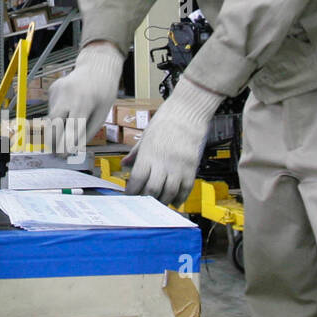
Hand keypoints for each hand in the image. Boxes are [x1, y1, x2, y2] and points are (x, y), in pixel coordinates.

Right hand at [48, 41, 123, 149]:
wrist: (96, 66)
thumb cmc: (104, 92)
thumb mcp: (102, 113)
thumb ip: (88, 130)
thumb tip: (75, 147)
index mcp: (84, 103)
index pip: (71, 129)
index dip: (66, 144)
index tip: (63, 156)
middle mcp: (67, 96)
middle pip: (54, 124)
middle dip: (53, 140)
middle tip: (56, 152)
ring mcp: (57, 91)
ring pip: (52, 117)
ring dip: (56, 127)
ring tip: (66, 129)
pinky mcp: (52, 89)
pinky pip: (52, 108)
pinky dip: (58, 114)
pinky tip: (68, 109)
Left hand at [123, 77, 221, 204]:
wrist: (188, 113)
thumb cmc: (165, 121)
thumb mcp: (146, 136)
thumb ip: (135, 153)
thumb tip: (124, 165)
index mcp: (148, 154)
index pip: (137, 179)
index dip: (132, 192)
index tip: (129, 196)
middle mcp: (163, 162)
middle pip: (153, 190)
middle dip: (146, 199)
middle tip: (143, 203)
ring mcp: (179, 166)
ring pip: (170, 192)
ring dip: (163, 201)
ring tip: (158, 204)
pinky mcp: (192, 167)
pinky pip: (187, 188)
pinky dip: (181, 198)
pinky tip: (175, 201)